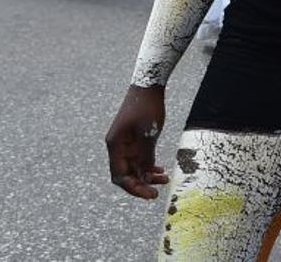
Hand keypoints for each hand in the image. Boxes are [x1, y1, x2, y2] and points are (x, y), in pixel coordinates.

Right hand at [105, 84, 168, 198]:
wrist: (148, 86)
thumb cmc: (147, 106)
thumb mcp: (148, 132)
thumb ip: (145, 154)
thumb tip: (145, 175)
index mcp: (116, 146)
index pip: (120, 176)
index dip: (132, 188)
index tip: (149, 194)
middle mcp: (119, 148)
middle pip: (126, 175)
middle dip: (140, 185)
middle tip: (156, 193)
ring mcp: (128, 144)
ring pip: (135, 168)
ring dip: (147, 177)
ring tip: (165, 180)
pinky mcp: (137, 140)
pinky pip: (141, 159)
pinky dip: (149, 167)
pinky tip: (161, 170)